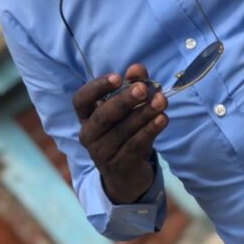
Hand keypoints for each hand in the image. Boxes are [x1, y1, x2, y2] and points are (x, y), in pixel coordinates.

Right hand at [72, 63, 168, 203]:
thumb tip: (138, 68)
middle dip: (124, 100)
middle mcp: (89, 134)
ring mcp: (102, 153)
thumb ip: (132, 84)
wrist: (127, 175)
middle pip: (103, 116)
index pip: (81, 100)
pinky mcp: (119, 166)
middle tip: (143, 88)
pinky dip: (149, 131)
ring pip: (123, 131)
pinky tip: (162, 119)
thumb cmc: (125, 132)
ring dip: (144, 114)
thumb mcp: (128, 109)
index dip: (96, 87)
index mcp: (86, 116)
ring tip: (161, 101)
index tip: (117, 77)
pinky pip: (134, 145)